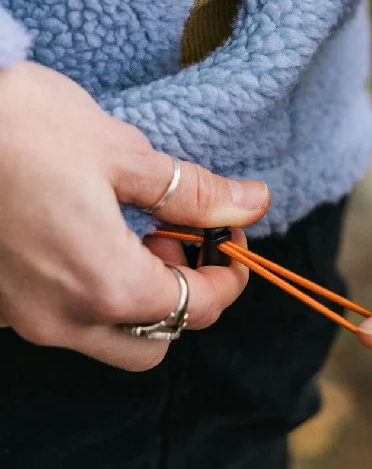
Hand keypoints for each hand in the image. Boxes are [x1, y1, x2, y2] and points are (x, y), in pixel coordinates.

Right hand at [0, 62, 269, 369]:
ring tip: (133, 230)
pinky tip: (89, 235)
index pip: (197, 307)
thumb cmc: (23, 125)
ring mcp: (21, 316)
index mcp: (104, 285)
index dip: (229, 277)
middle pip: (154, 342)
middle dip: (185, 299)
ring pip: (106, 338)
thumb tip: (251, 204)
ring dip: (139, 299)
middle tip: (180, 238)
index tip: (235, 241)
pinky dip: (93, 292)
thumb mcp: (124, 154)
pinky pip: (62, 318)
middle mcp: (61, 318)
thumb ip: (194, 193)